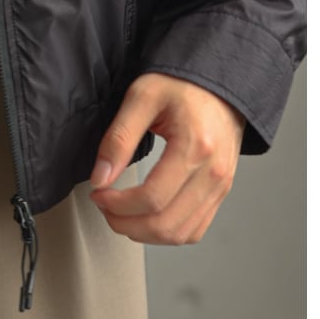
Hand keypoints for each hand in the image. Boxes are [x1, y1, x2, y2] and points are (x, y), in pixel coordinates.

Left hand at [87, 72, 245, 244]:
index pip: (152, 198)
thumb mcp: (141, 97)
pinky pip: (195, 229)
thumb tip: (100, 177)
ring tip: (120, 213)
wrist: (218, 84)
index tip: (98, 193)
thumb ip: (119, 138)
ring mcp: (221, 186)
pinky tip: (146, 216)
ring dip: (145, 233)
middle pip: (166, 224)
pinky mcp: (220, 192)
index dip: (118, 204)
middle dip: (126, 224)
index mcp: (195, 148)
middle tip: (104, 207)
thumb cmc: (181, 84)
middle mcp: (214, 174)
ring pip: (181, 234)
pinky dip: (167, 231)